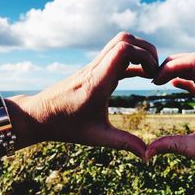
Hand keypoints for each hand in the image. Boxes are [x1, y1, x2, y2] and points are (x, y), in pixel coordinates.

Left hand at [5, 32, 157, 158]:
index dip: (144, 56)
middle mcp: (96, 68)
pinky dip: (133, 60)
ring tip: (150, 73)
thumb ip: (125, 143)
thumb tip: (147, 155)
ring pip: (120, 42)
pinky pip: (117, 55)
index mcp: (98, 82)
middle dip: (146, 50)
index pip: (123, 50)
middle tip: (155, 72)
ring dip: (139, 52)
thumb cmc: (66, 125)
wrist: (39, 115)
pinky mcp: (94, 69)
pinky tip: (141, 75)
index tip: (152, 76)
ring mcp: (94, 66)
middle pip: (124, 39)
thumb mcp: (97, 137)